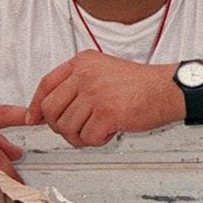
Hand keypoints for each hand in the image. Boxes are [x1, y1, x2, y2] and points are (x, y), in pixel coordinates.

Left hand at [29, 51, 177, 146]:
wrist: (168, 89)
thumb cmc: (141, 85)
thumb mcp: (104, 72)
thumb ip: (77, 85)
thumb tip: (46, 111)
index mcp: (83, 62)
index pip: (46, 84)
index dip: (35, 105)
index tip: (33, 119)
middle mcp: (85, 75)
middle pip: (51, 109)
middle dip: (60, 126)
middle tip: (77, 129)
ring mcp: (95, 93)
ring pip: (67, 127)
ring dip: (81, 136)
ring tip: (98, 130)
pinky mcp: (107, 113)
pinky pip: (87, 137)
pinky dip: (98, 140)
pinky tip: (110, 131)